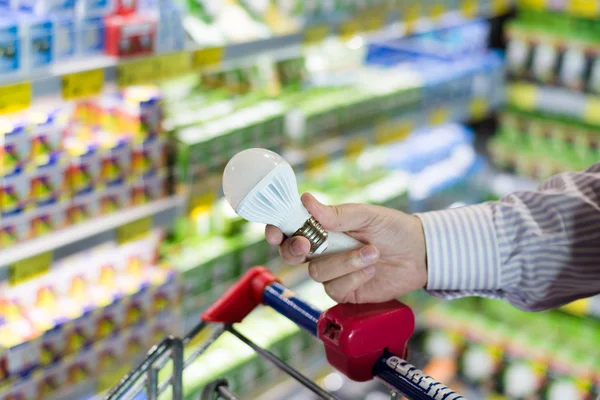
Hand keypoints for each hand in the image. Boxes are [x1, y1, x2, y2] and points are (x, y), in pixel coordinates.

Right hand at [265, 193, 427, 302]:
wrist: (419, 256)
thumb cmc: (393, 228)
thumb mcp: (367, 215)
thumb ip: (336, 214)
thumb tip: (306, 200)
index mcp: (323, 227)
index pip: (290, 228)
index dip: (276, 230)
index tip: (275, 231)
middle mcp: (322, 250)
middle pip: (291, 254)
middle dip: (295, 250)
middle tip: (307, 243)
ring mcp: (332, 272)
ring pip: (316, 272)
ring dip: (343, 262)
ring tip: (372, 251)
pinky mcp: (344, 291)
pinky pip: (334, 288)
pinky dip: (353, 278)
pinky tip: (370, 269)